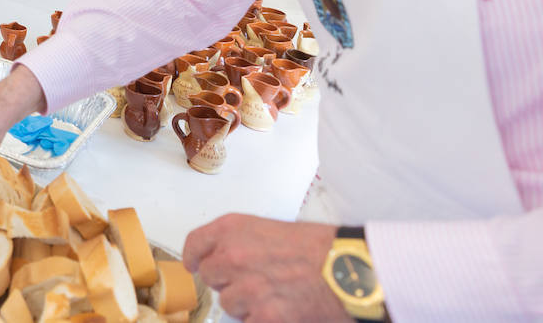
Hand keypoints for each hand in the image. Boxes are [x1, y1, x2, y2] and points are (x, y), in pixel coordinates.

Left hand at [183, 215, 345, 322]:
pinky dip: (261, 319)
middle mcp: (233, 256)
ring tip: (274, 294)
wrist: (349, 270)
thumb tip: (226, 256)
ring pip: (228, 303)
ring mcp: (245, 287)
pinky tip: (282, 309)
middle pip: (209, 276)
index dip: (193, 257)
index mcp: (234, 229)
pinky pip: (248, 321)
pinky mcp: (262, 315)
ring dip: (246, 303)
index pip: (195, 244)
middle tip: (252, 281)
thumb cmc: (320, 248)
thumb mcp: (271, 229)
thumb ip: (242, 241)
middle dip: (227, 280)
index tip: (194, 264)